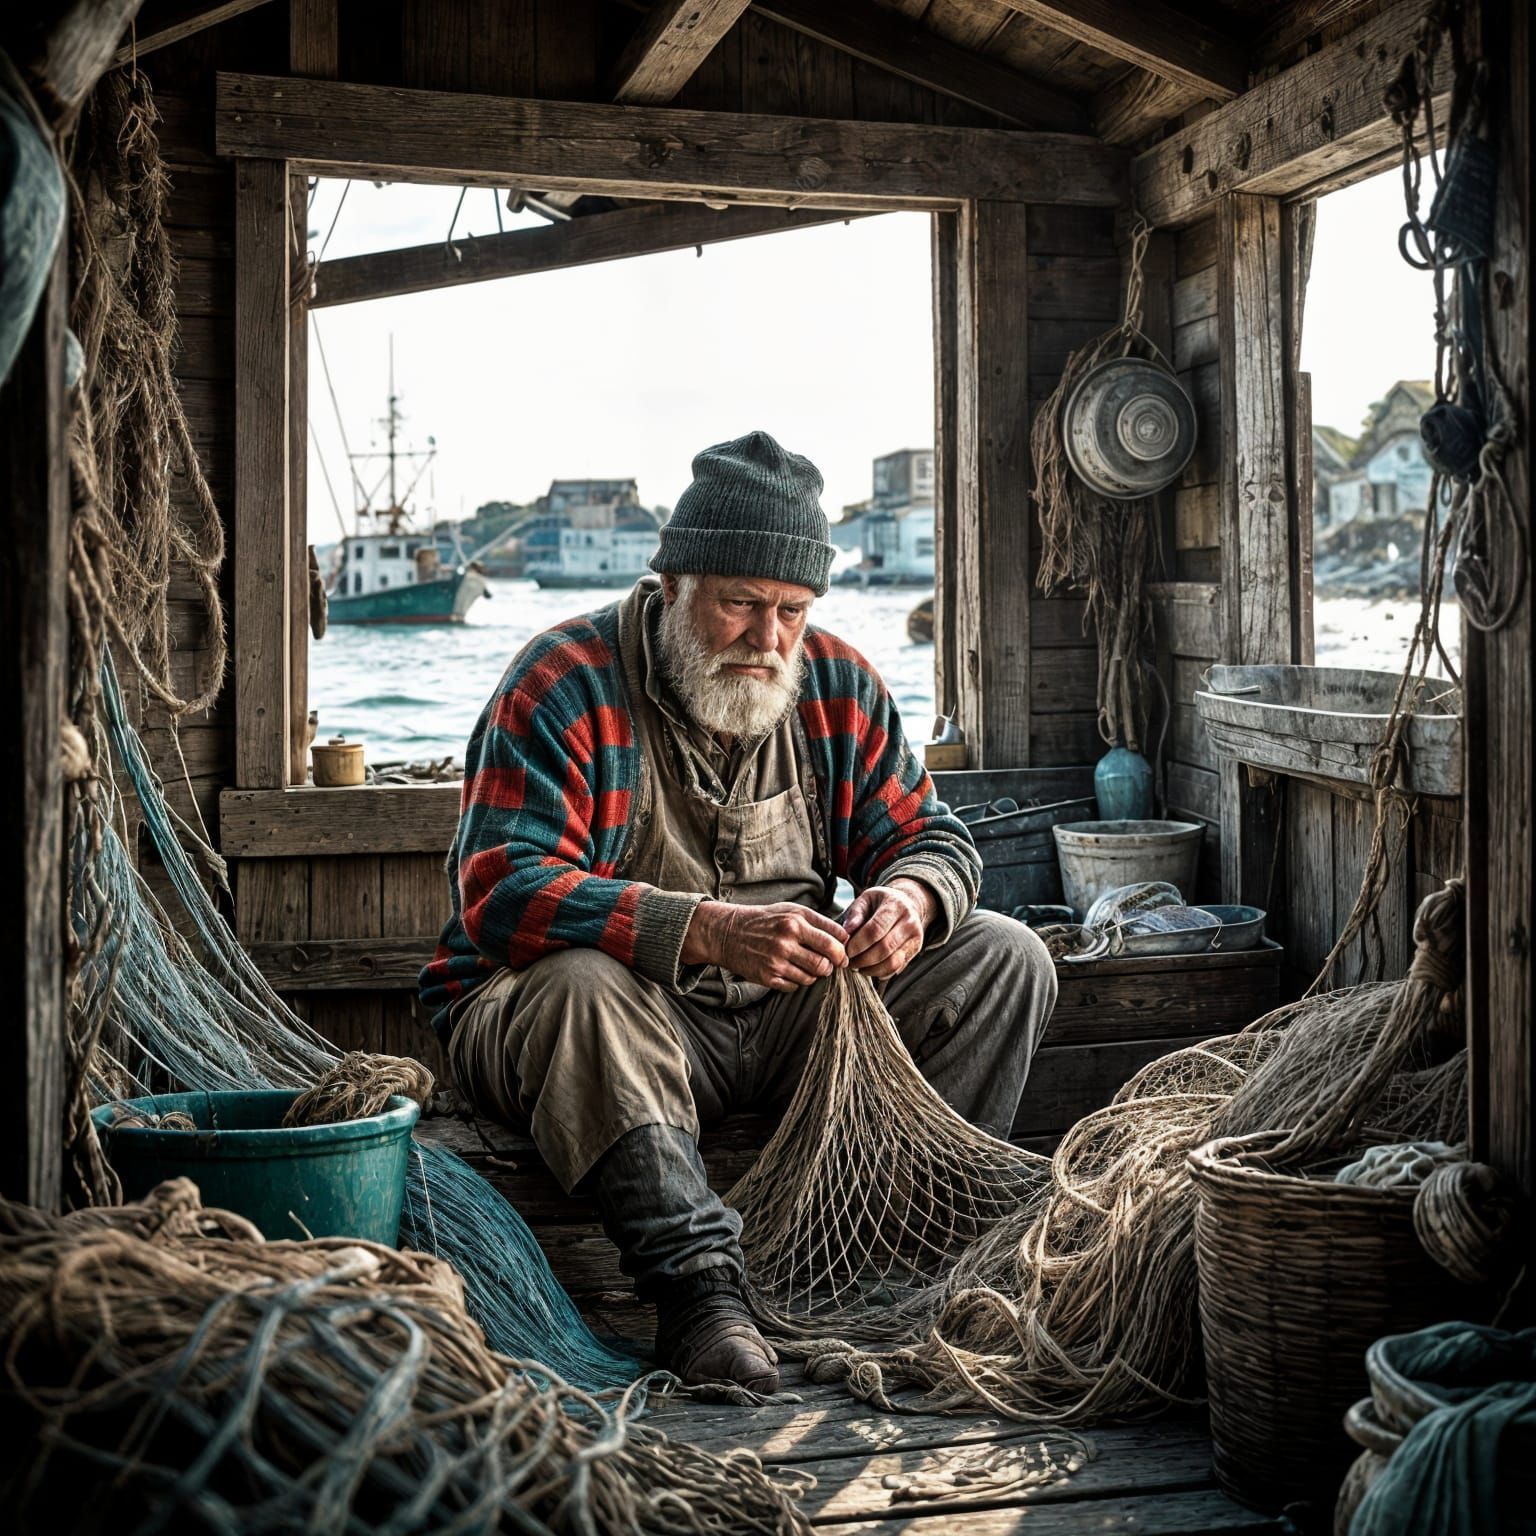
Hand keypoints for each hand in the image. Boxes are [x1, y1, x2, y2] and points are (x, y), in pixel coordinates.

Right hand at [682, 900, 848, 991]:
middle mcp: (787, 940)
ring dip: (815, 974)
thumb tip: (845, 938)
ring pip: (813, 977)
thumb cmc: (765, 920)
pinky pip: (795, 986)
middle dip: (833, 965)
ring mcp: (777, 960)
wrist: (728, 933)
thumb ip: (818, 922)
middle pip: (827, 962)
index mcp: (796, 921)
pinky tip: (790, 970)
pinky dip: (797, 981)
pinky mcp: (768, 977)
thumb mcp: (791, 910)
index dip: (844, 949)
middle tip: (830, 963)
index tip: (843, 952)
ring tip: (807, 964)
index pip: (835, 939)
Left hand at [841, 880, 934, 978]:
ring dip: (870, 969)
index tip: (845, 951)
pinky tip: (868, 968)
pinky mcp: (915, 951)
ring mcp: (915, 938)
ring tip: (857, 966)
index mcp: (895, 906)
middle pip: (884, 948)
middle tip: (848, 961)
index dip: (858, 944)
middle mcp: (909, 922)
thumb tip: (847, 932)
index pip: (875, 930)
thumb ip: (855, 914)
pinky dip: (880, 973)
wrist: (908, 903)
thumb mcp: (866, 899)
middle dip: (862, 960)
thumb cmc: (881, 902)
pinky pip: (897, 968)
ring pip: (892, 962)